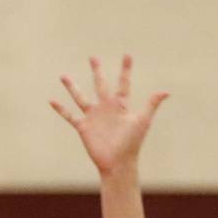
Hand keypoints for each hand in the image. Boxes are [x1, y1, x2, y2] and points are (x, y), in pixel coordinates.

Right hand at [50, 55, 168, 176]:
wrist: (118, 162)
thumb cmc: (132, 143)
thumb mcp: (142, 121)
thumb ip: (151, 105)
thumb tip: (166, 91)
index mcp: (120, 105)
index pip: (123, 83)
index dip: (125, 70)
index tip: (127, 55)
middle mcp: (106, 108)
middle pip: (100, 84)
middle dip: (97, 71)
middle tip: (93, 57)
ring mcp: (93, 117)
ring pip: (80, 97)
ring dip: (72, 87)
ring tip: (63, 76)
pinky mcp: (83, 127)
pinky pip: (69, 116)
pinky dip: (61, 109)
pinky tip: (51, 101)